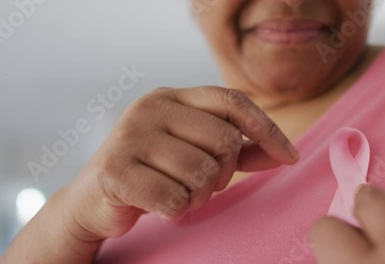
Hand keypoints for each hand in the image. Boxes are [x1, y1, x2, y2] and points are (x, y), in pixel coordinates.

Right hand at [67, 86, 298, 241]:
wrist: (94, 199)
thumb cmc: (153, 172)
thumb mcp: (195, 151)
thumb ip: (237, 149)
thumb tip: (284, 154)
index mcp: (171, 96)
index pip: (231, 100)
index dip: (267, 128)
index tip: (290, 157)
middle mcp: (150, 108)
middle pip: (223, 141)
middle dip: (223, 174)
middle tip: (202, 184)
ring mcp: (130, 137)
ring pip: (202, 173)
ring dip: (199, 196)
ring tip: (179, 194)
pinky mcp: (116, 170)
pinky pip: (175, 199)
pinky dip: (176, 209)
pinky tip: (160, 204)